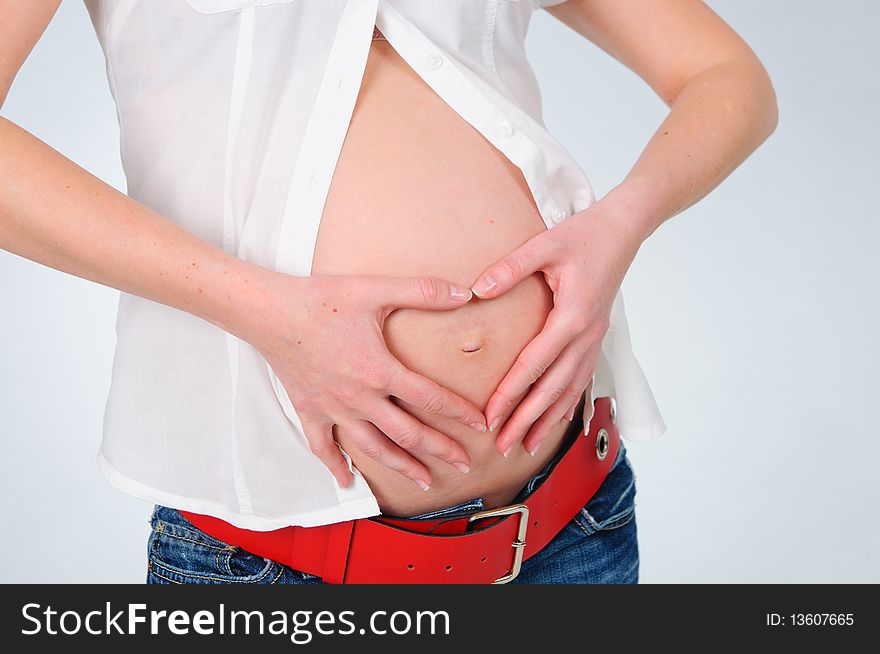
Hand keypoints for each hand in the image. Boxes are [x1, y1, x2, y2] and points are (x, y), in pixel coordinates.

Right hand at [250, 272, 486, 489]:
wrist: (269, 312)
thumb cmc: (322, 298)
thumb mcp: (375, 289)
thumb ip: (422, 291)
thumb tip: (465, 292)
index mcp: (380, 370)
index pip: (430, 398)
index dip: (460, 412)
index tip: (482, 424)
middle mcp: (359, 397)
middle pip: (408, 433)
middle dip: (441, 450)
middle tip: (465, 465)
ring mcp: (333, 409)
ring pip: (373, 448)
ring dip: (402, 467)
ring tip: (426, 481)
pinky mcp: (309, 411)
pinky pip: (324, 448)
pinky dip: (336, 467)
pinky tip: (348, 482)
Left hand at [469, 200, 643, 456]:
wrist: (623, 230)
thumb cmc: (584, 235)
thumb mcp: (545, 245)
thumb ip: (511, 267)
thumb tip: (477, 290)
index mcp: (573, 316)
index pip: (535, 364)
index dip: (511, 394)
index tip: (490, 417)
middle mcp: (587, 335)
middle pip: (553, 388)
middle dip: (527, 420)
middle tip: (503, 447)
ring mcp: (595, 339)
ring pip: (570, 389)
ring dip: (548, 419)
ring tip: (527, 445)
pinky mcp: (596, 337)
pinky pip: (581, 378)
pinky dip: (567, 402)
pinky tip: (555, 419)